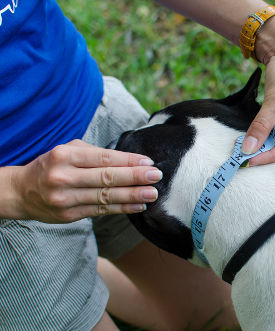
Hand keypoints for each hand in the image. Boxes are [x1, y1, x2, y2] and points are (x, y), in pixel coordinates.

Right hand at [10, 139, 161, 222]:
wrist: (21, 192)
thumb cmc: (52, 166)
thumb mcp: (67, 151)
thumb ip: (95, 154)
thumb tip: (130, 160)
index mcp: (65, 156)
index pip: (103, 158)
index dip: (128, 161)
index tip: (148, 162)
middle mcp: (64, 177)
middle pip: (106, 178)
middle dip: (135, 177)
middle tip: (156, 176)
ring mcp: (66, 198)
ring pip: (106, 197)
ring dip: (132, 195)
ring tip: (153, 193)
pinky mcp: (69, 215)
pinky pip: (101, 211)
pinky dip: (122, 208)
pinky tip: (138, 206)